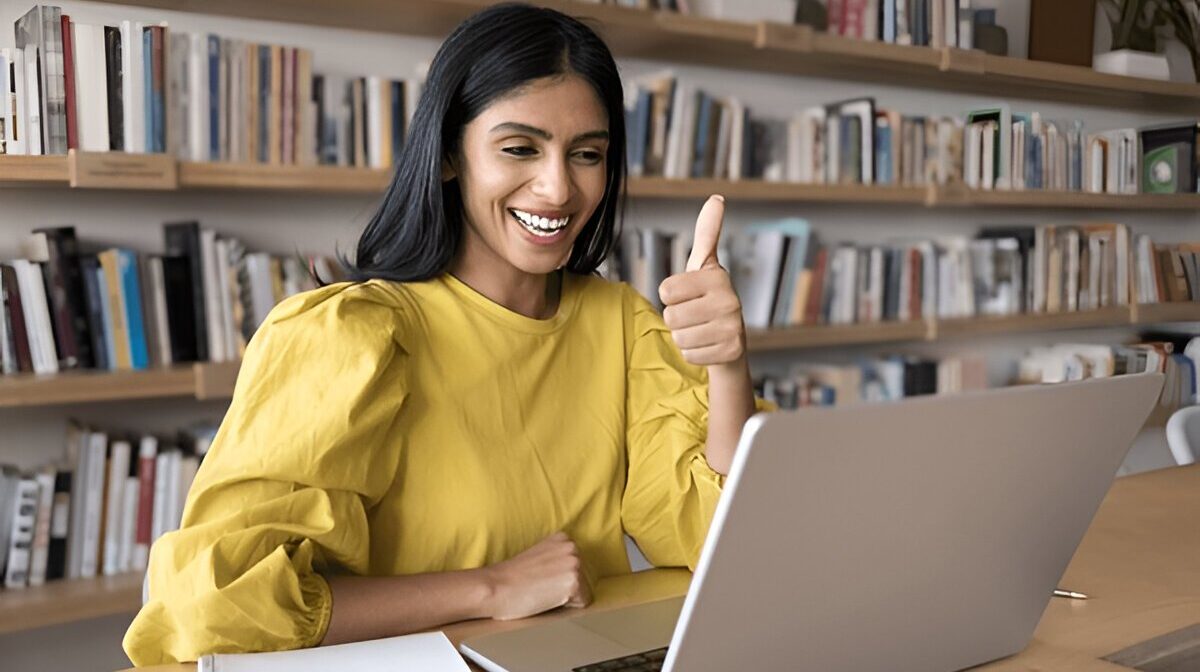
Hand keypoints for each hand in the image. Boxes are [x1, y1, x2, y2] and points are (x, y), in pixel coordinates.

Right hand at [480, 532, 592, 620]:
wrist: (497, 586)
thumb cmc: (511, 577)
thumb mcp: (539, 555)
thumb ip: (556, 557)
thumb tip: (569, 569)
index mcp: (563, 538)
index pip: (577, 566)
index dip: (559, 578)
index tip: (542, 577)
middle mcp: (572, 547)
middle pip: (584, 578)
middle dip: (566, 587)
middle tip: (541, 585)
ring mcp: (574, 564)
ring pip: (584, 591)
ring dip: (566, 597)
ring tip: (543, 591)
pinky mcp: (574, 583)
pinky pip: (582, 603)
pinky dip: (566, 606)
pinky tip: (547, 597)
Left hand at [658, 195, 746, 366]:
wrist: (731, 341)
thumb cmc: (710, 298)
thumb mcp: (704, 266)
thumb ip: (706, 233)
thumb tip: (717, 198)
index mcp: (718, 276)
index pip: (666, 289)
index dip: (670, 295)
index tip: (688, 294)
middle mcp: (730, 300)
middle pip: (671, 316)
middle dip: (677, 319)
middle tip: (695, 316)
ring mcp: (733, 328)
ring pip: (679, 337)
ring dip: (684, 337)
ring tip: (702, 330)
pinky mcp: (731, 352)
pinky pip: (689, 355)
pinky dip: (693, 353)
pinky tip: (708, 345)